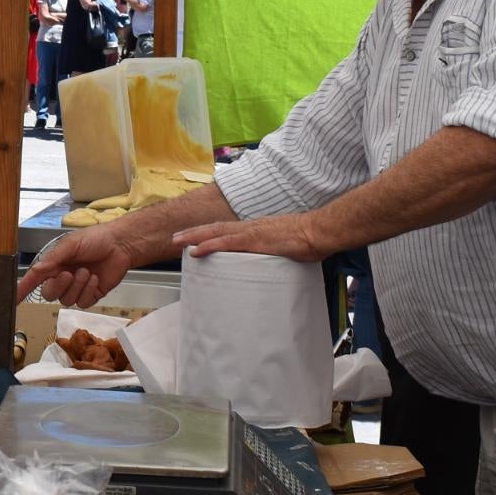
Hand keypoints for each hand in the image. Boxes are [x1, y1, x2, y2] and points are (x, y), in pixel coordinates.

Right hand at [16, 224, 133, 308]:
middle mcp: (62, 278)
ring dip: (77, 286)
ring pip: (67, 300)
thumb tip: (37, 270)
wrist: (120, 245)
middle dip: (58, 286)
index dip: (22, 289)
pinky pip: (82, 303)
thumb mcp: (71, 244)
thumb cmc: (94, 239)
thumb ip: (53, 258)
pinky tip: (95, 279)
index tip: (13, 298)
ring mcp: (76, 288)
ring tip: (87, 271)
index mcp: (54, 264)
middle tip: (69, 274)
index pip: (34, 279)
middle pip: (49, 294)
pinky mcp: (90, 295)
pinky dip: (88, 291)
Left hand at [174, 213, 329, 262]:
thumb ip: (275, 255)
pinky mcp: (256, 239)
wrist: (320, 231)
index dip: (208, 232)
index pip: (227, 230)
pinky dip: (210, 244)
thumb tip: (271, 267)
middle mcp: (250, 228)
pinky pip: (228, 242)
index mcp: (256, 230)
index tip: (194, 238)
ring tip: (177, 241)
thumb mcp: (286, 248)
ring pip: (216, 232)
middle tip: (175, 238)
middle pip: (215, 228)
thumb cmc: (308, 241)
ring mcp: (252, 232)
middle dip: (194, 232)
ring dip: (195, 236)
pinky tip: (197, 249)